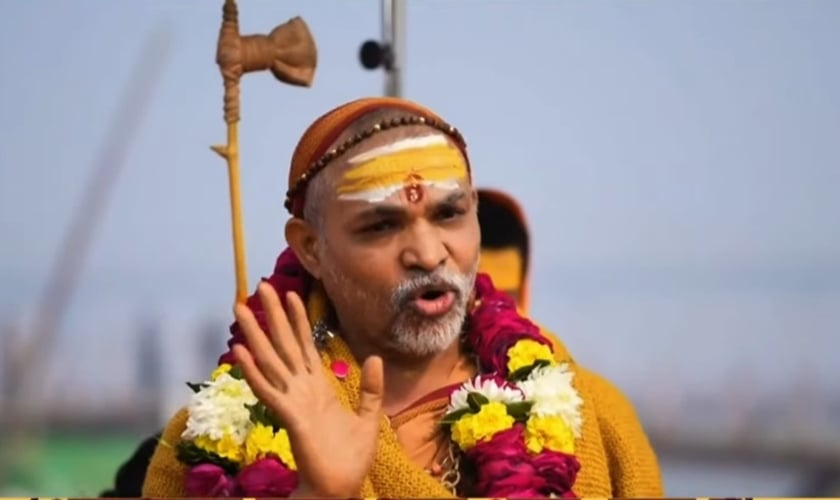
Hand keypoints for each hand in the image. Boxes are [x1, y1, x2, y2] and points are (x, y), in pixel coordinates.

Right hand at [232, 282, 383, 497]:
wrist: (341, 487)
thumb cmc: (351, 457)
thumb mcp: (369, 416)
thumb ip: (371, 388)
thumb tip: (375, 357)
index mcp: (318, 387)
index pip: (305, 346)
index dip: (298, 320)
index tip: (292, 294)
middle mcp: (301, 389)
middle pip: (283, 345)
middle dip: (273, 316)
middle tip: (260, 287)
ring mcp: (292, 401)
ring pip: (270, 360)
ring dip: (254, 334)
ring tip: (240, 309)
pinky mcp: (289, 417)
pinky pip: (269, 390)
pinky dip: (254, 372)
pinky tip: (240, 352)